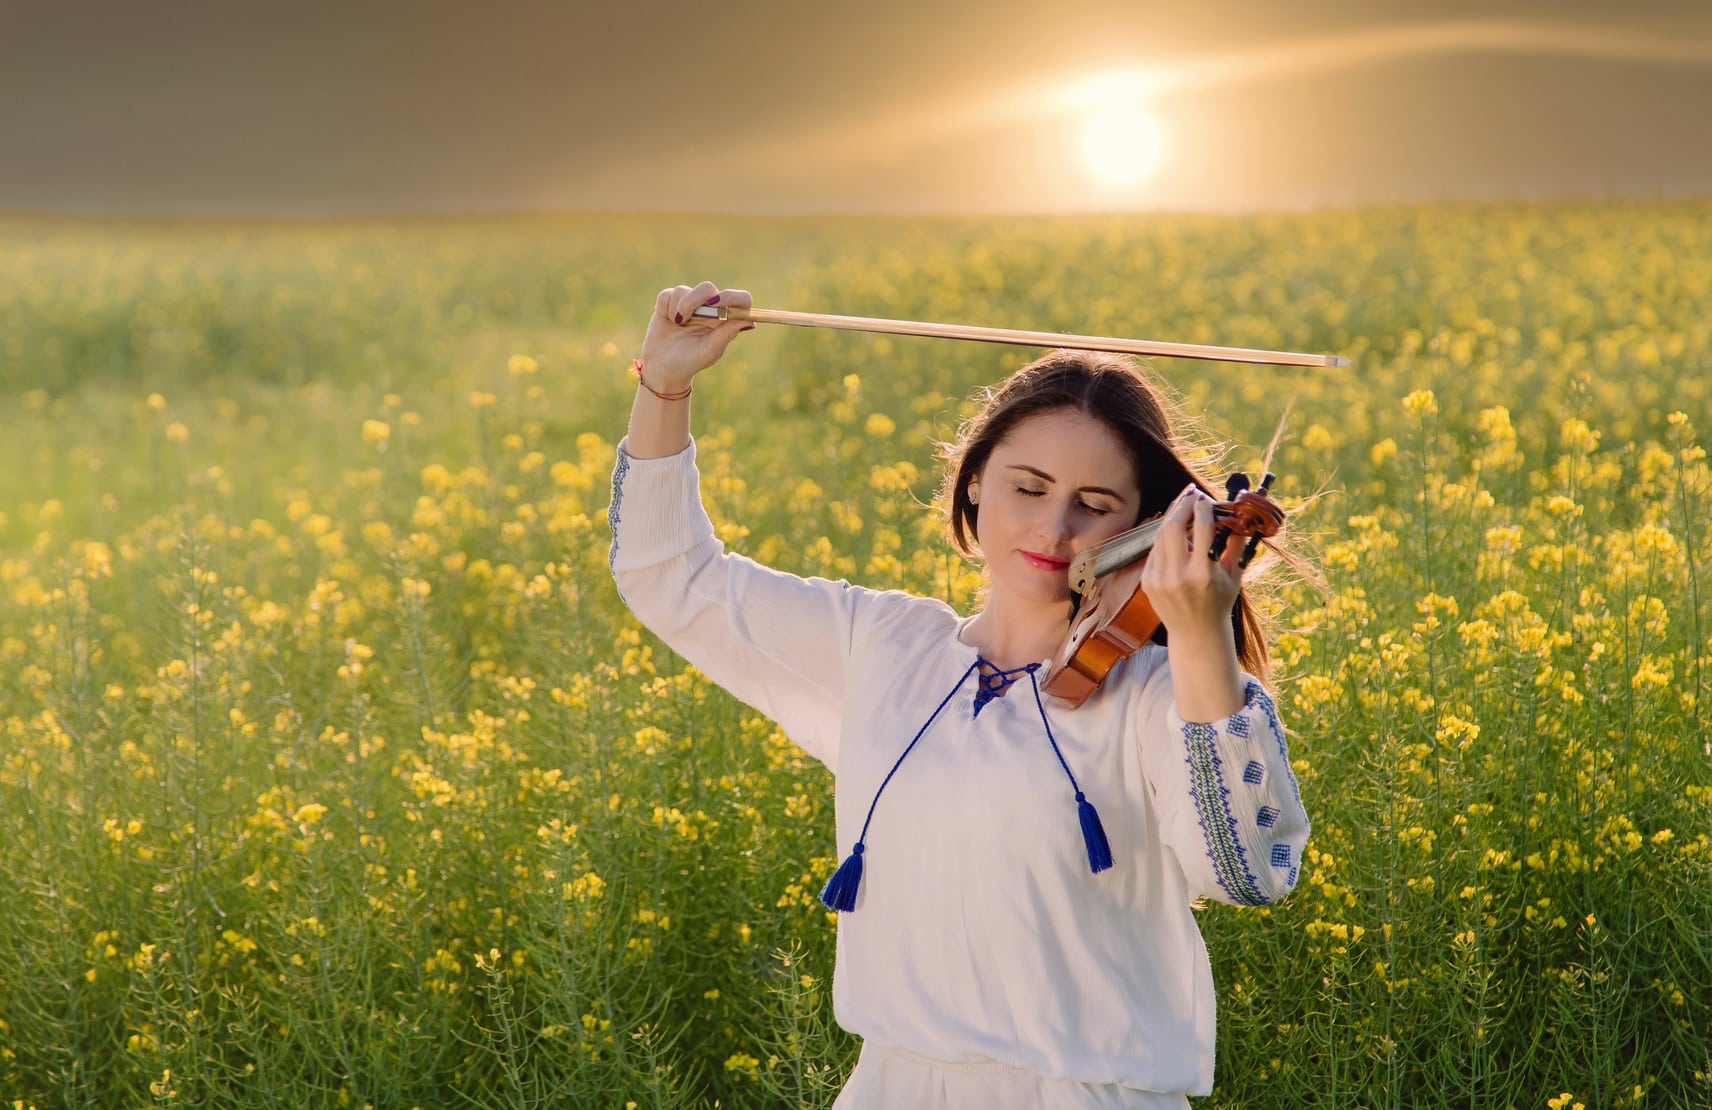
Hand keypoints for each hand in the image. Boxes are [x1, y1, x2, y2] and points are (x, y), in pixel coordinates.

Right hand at [637, 281, 752, 393]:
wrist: (662, 366)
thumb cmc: (689, 362)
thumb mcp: (708, 352)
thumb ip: (726, 335)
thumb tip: (748, 321)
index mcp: (725, 320)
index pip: (740, 299)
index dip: (731, 296)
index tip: (714, 303)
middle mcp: (710, 308)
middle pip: (708, 288)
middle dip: (693, 302)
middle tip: (684, 320)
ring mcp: (690, 302)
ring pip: (683, 290)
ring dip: (677, 309)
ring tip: (677, 325)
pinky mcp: (671, 300)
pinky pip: (667, 295)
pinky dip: (664, 308)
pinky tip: (668, 321)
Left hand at [1140, 483, 1244, 646]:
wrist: (1196, 634)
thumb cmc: (1220, 602)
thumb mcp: (1234, 575)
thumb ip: (1236, 543)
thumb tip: (1237, 513)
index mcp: (1204, 574)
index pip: (1202, 529)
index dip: (1203, 508)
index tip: (1205, 498)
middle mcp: (1178, 577)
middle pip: (1174, 527)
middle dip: (1182, 506)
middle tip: (1190, 495)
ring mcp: (1159, 580)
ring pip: (1161, 536)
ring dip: (1172, 519)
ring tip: (1184, 509)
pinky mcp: (1147, 582)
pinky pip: (1155, 551)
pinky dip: (1165, 538)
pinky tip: (1175, 532)